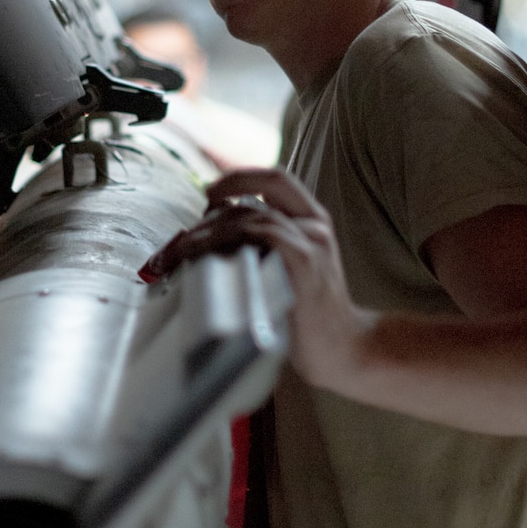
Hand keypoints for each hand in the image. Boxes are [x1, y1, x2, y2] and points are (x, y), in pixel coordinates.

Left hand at [141, 169, 370, 393]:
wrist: (345, 349)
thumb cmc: (310, 317)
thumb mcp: (292, 272)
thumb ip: (267, 250)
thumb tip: (214, 241)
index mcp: (313, 221)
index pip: (276, 179)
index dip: (239, 178)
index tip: (209, 193)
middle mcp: (314, 225)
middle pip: (254, 199)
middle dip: (210, 216)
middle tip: (182, 240)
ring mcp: (311, 242)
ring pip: (251, 217)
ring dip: (210, 231)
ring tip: (183, 251)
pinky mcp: (303, 263)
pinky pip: (262, 235)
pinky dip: (229, 239)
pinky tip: (207, 255)